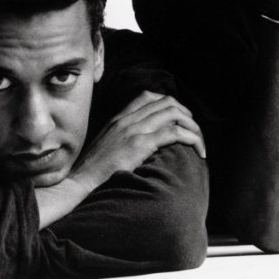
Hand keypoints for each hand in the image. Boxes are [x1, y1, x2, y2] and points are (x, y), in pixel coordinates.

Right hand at [69, 91, 205, 192]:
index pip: (147, 96)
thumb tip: (137, 146)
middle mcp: (126, 119)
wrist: (78, 183)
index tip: (179, 119)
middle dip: (186, 114)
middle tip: (194, 131)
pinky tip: (198, 151)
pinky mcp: (139, 144)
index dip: (169, 103)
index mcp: (118, 119)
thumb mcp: (104, 149)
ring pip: (174, 113)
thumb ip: (119, 140)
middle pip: (166, 101)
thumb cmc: (91, 173)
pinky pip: (175, 132)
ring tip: (200, 143)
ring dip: (193, 126)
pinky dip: (192, 139)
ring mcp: (133, 130)